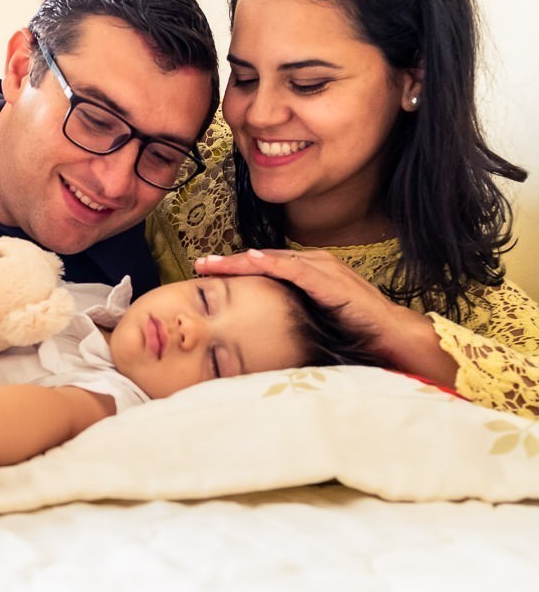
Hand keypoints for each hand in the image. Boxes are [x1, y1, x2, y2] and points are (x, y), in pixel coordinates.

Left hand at [195, 249, 457, 383]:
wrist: (391, 333)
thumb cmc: (354, 327)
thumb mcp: (316, 314)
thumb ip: (292, 310)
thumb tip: (262, 324)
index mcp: (310, 269)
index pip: (265, 264)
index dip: (235, 267)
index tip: (207, 271)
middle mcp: (314, 262)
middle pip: (262, 258)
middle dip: (229, 262)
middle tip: (199, 264)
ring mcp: (322, 268)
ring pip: (271, 260)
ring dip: (239, 261)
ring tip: (213, 264)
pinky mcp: (329, 280)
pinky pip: (293, 269)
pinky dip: (270, 264)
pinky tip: (249, 260)